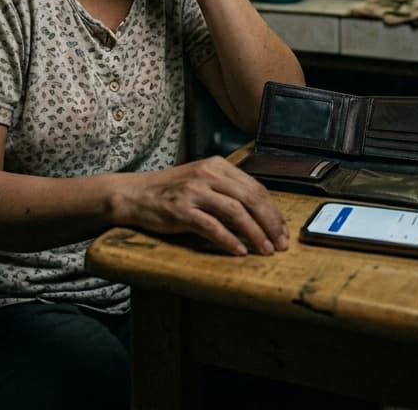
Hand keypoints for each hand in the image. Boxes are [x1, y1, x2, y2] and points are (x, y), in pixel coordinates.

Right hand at [114, 156, 289, 255]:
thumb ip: (227, 191)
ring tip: (266, 250)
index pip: (255, 187)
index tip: (283, 230)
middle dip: (270, 223)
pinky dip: (229, 240)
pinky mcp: (181, 210)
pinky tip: (239, 251)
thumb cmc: (171, 191)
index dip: (273, 210)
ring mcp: (194, 191)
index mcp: (217, 165)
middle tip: (281, 243)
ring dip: (255, 233)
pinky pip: (211, 226)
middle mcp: (207, 175)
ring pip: (235, 212)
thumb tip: (261, 214)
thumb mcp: (202, 181)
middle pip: (250, 198)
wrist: (135, 194)